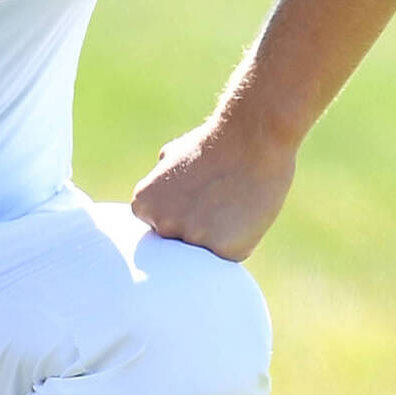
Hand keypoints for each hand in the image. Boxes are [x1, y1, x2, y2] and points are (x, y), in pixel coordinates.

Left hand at [129, 116, 297, 261]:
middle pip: (179, 243)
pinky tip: (245, 213)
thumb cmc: (217, 142)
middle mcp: (162, 226)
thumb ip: (161, 180)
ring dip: (218, 236)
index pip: (159, 228)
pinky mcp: (223, 251)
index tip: (198, 194)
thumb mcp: (174, 155)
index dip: (182, 212)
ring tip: (232, 202)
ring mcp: (192, 240)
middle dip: (197, 227)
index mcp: (143, 205)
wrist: (253, 139)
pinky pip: (229, 255)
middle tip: (218, 198)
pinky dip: (240, 240)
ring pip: (204, 253)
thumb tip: (158, 185)